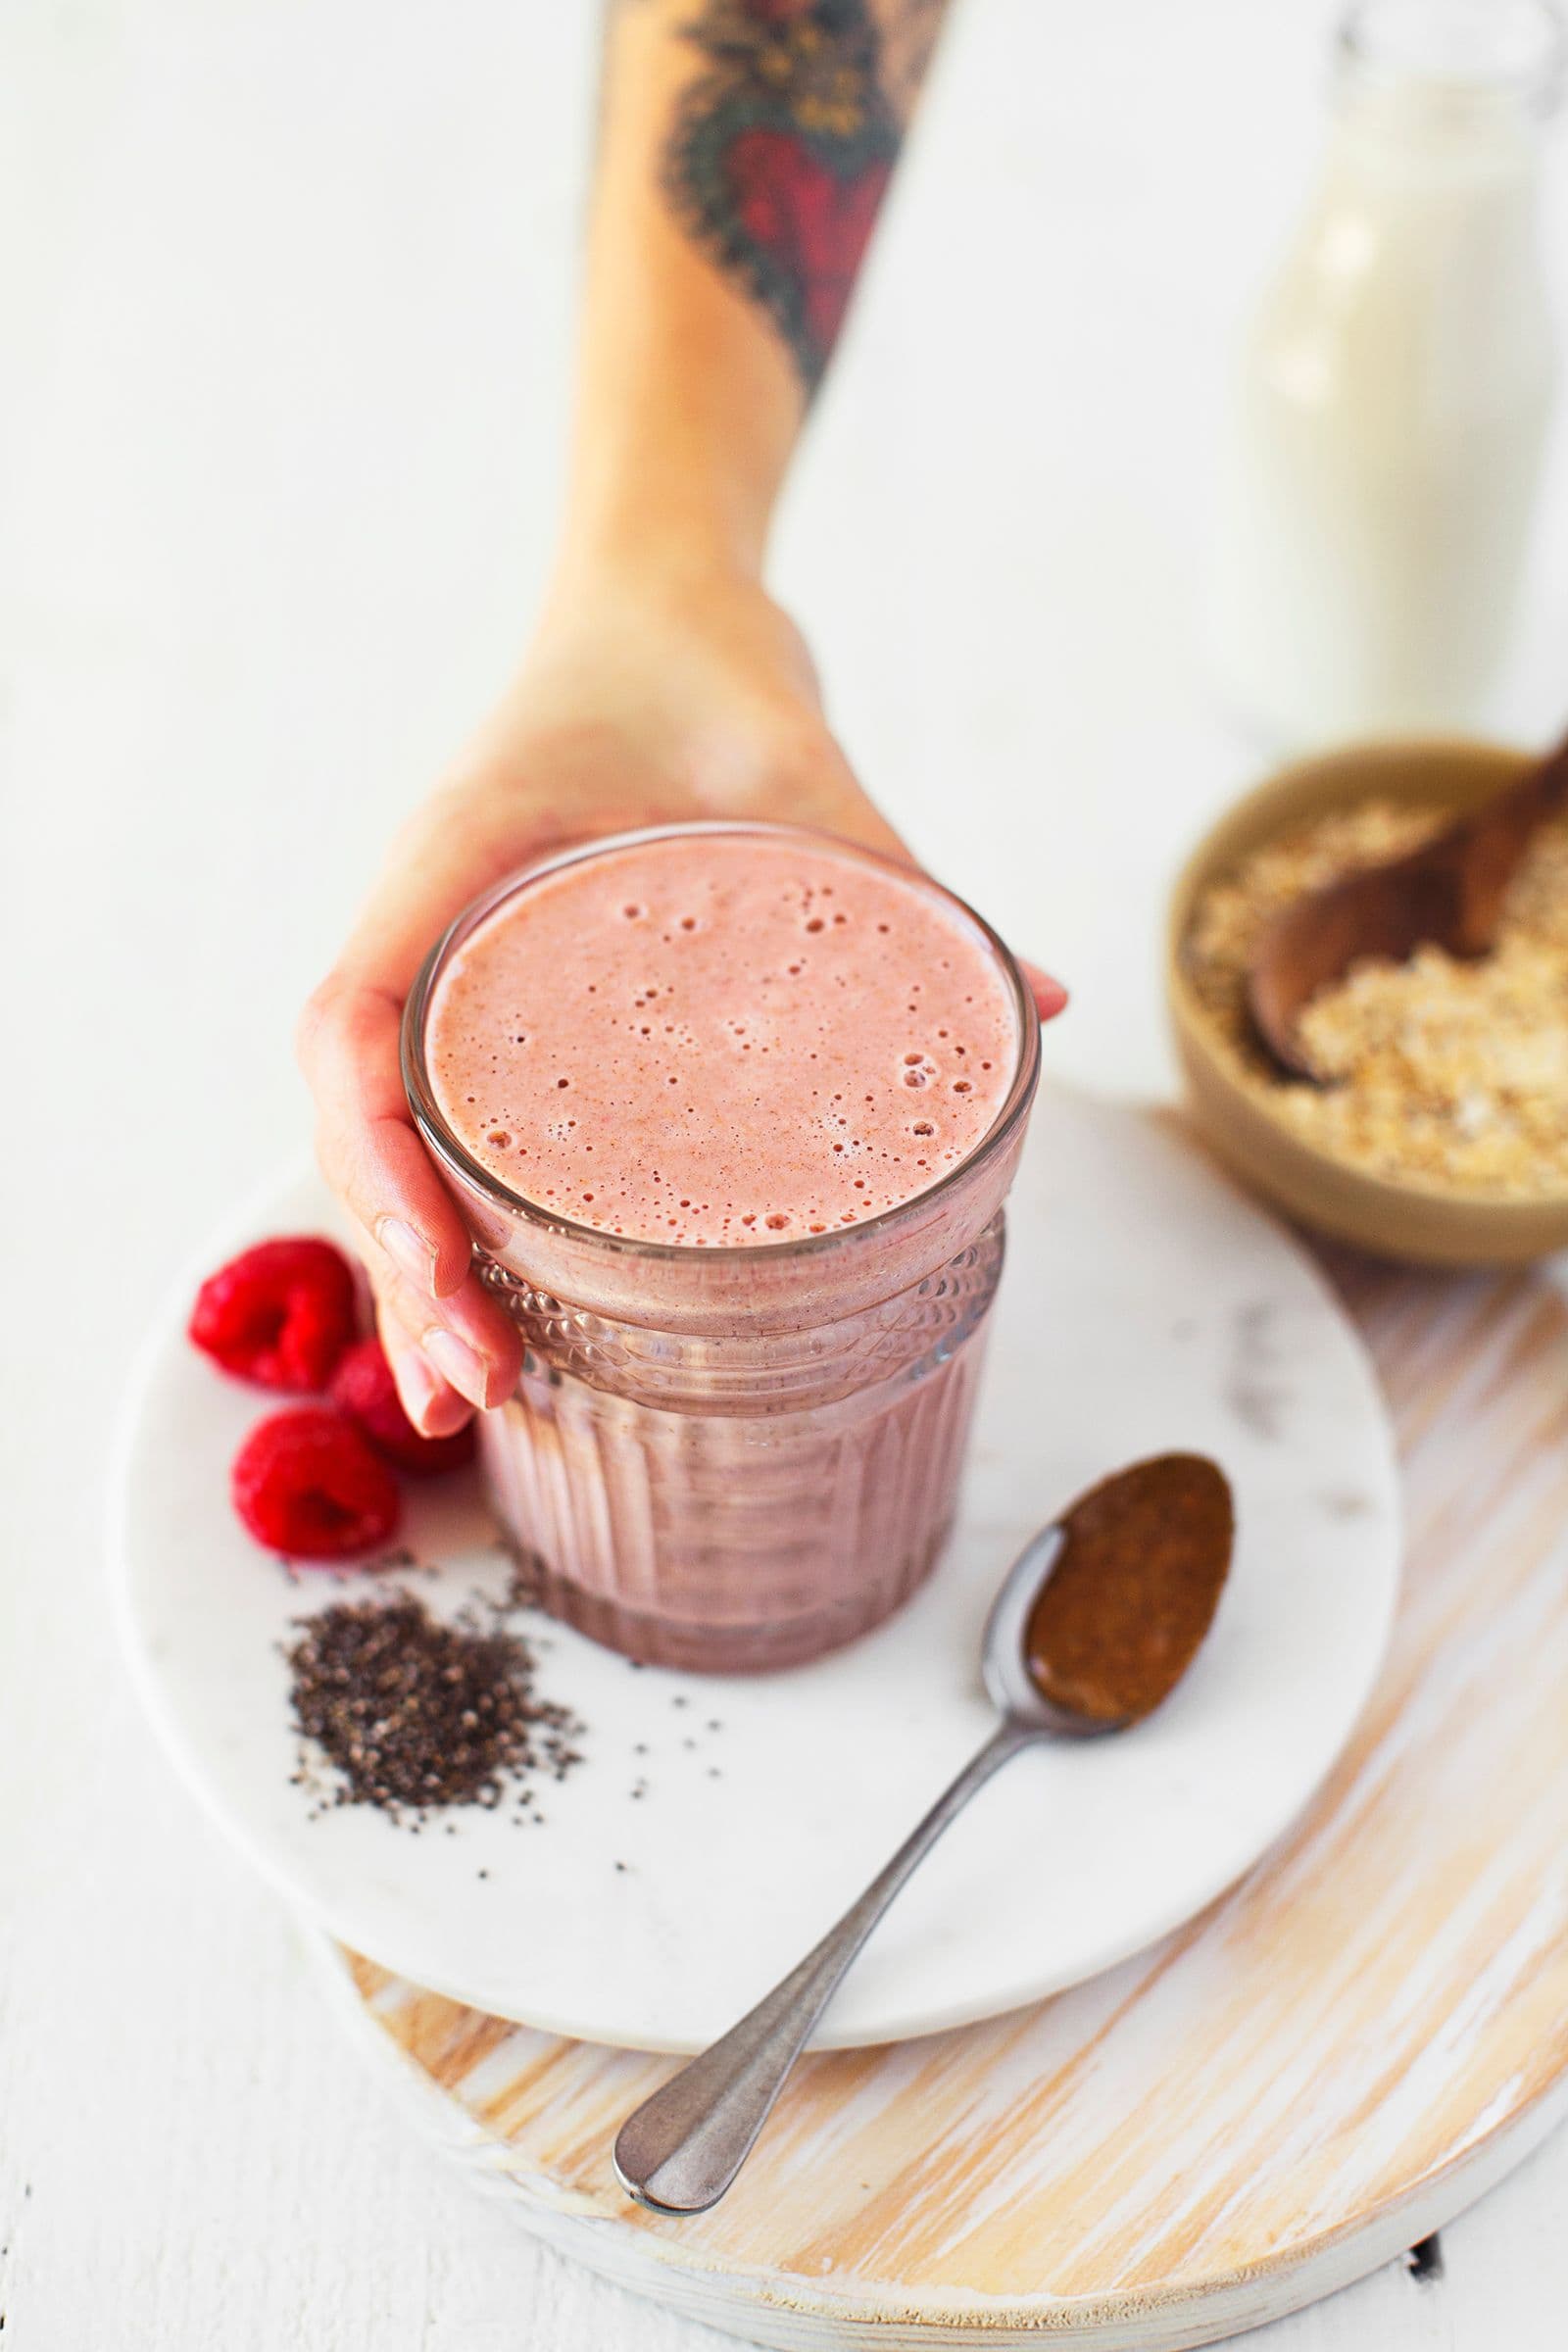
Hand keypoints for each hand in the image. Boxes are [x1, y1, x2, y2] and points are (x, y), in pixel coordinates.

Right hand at [298, 563, 1064, 1436]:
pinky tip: (499, 1307)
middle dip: (400, 1262)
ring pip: (382, 1134)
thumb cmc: (708, 670)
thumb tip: (1040, 1005)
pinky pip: (437, 1114)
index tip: (446, 1267)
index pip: (354, 1028)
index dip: (381, 1163)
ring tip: (471, 1397)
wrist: (656, 604)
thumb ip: (907, 880)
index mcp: (458, 859)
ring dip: (413, 1263)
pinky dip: (454, 1213)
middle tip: (474, 1390)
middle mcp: (423, 923)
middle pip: (356, 1118)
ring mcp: (441, 964)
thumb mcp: (809, 768)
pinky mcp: (486, 995)